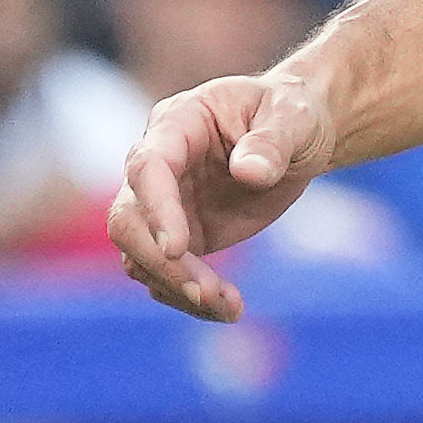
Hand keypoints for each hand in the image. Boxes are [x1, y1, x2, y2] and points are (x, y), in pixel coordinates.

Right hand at [113, 64, 339, 319]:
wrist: (296, 136)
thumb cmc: (291, 113)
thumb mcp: (293, 117)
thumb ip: (272, 141)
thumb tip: (249, 172)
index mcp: (177, 123)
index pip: (148, 166)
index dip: (156, 208)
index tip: (178, 248)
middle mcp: (157, 166)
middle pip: (127, 219)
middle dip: (160, 262)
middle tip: (206, 293)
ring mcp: (163, 205)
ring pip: (139, 256)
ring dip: (176, 288)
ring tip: (231, 307)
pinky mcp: (180, 238)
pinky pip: (165, 276)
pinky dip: (191, 300)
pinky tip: (228, 309)